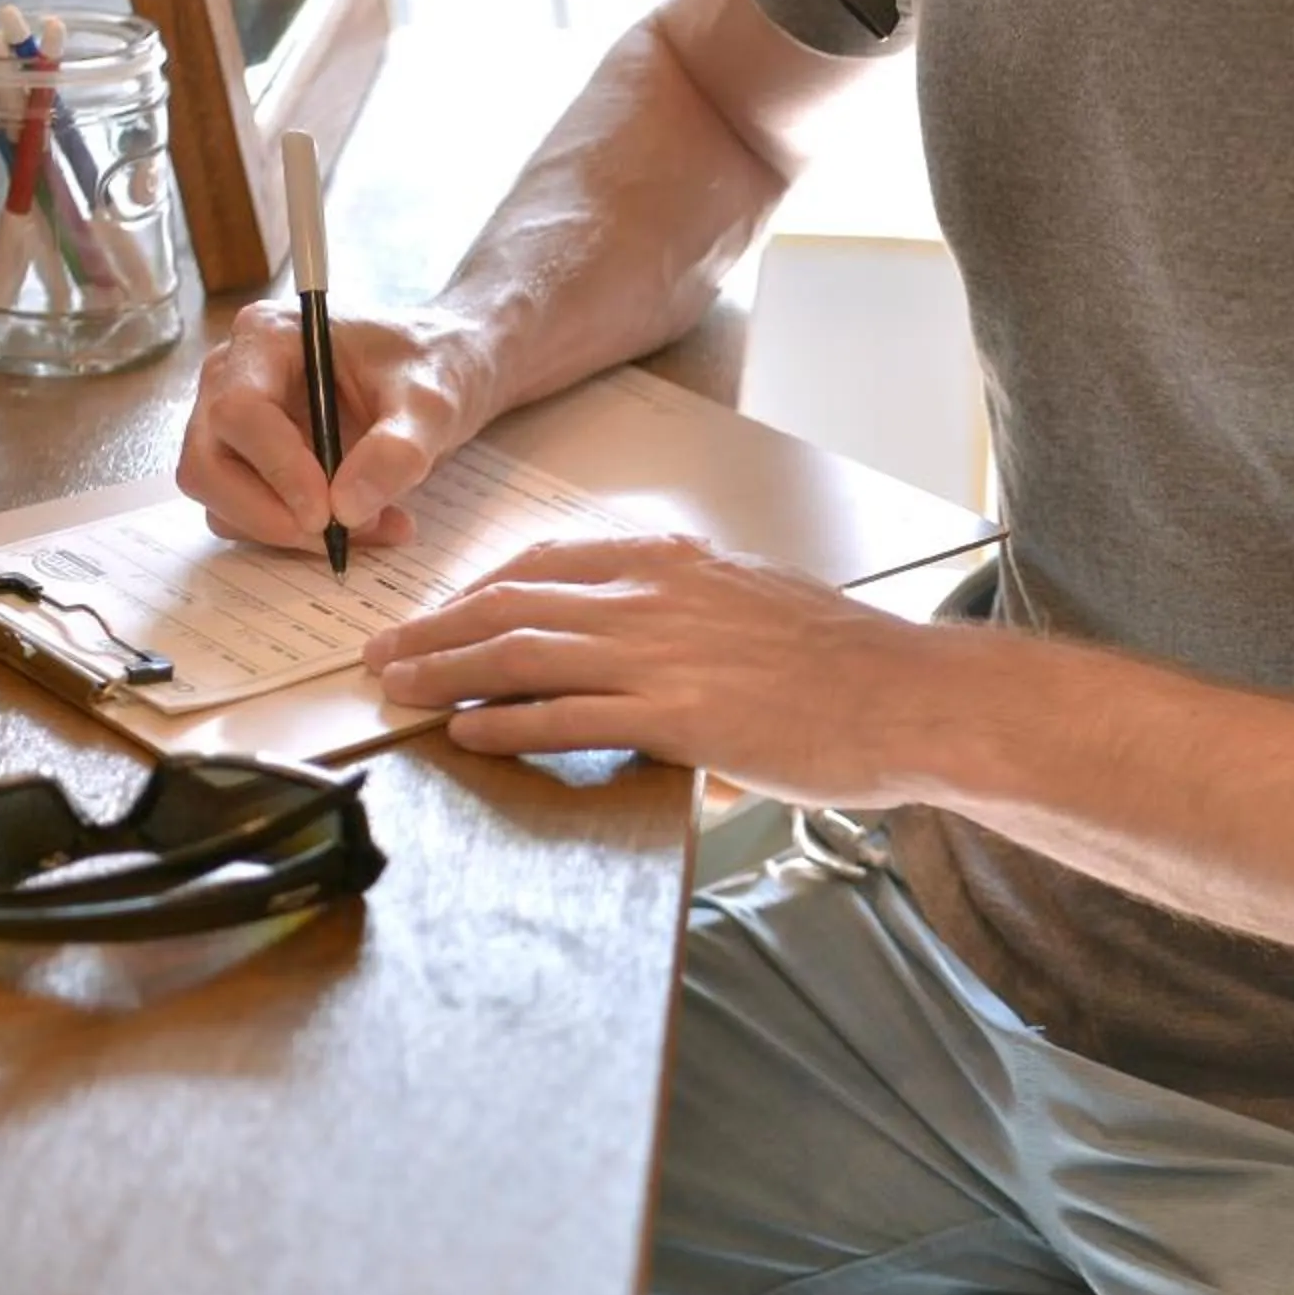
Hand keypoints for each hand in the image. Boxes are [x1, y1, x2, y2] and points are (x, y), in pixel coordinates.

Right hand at [176, 303, 500, 550]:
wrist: (443, 371)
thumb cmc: (431, 364)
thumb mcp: (432, 401)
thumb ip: (397, 450)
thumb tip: (347, 509)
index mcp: (266, 338)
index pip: (238, 411)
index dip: (276, 468)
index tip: (327, 513)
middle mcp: (234, 378)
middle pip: (207, 464)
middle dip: (268, 514)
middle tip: (338, 536)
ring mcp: (235, 425)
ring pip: (221, 500)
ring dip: (290, 532)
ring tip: (376, 525)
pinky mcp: (251, 465)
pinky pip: (249, 517)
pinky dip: (299, 537)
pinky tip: (365, 526)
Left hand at [361, 536, 973, 808]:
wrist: (910, 696)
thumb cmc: (849, 666)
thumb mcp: (758, 611)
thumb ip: (694, 629)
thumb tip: (654, 676)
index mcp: (674, 562)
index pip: (546, 564)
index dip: (476, 591)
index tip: (438, 613)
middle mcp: (655, 593)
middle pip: (513, 602)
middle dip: (436, 628)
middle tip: (383, 654)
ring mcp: (661, 652)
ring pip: (520, 652)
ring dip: (447, 671)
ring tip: (399, 692)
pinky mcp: (674, 715)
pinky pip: (564, 715)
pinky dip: (505, 722)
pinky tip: (468, 732)